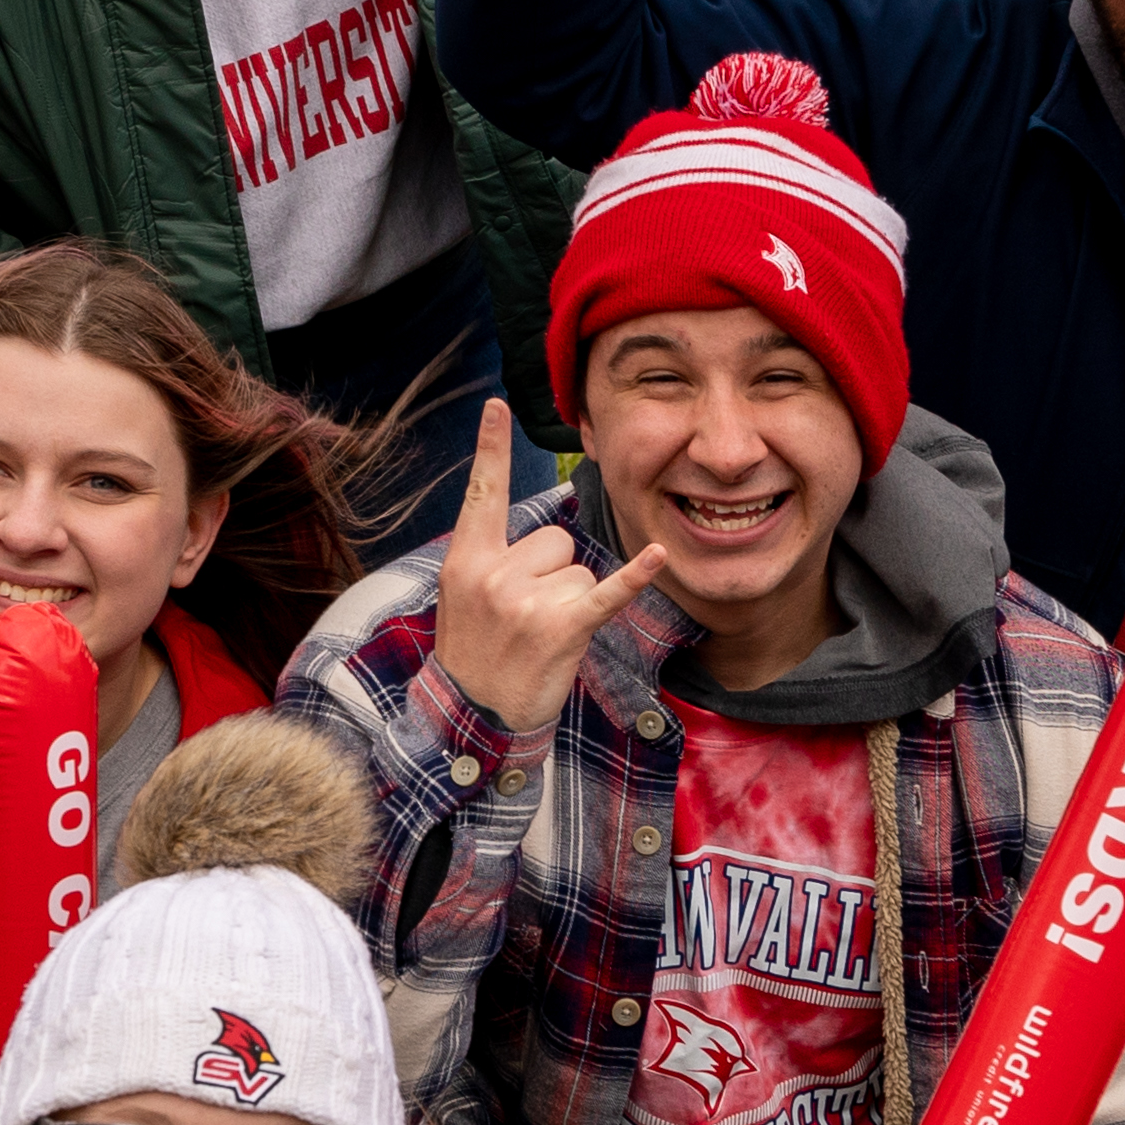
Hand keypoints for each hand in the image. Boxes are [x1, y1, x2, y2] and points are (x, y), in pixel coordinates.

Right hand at [422, 400, 667, 734]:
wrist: (473, 720)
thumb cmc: (476, 654)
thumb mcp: (465, 599)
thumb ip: (495, 560)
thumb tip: (549, 538)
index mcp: (467, 561)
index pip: (482, 494)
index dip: (490, 449)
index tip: (495, 405)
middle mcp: (495, 574)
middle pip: (555, 538)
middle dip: (552, 573)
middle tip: (525, 617)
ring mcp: (527, 602)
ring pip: (578, 569)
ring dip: (571, 600)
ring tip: (541, 636)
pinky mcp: (562, 628)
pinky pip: (606, 591)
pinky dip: (634, 576)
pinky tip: (659, 555)